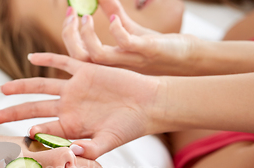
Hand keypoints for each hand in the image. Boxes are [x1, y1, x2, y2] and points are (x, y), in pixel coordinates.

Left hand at [0, 53, 163, 158]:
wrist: (149, 104)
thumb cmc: (131, 127)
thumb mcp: (109, 142)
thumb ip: (89, 149)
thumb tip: (69, 152)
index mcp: (71, 126)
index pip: (44, 130)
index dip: (30, 133)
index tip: (20, 136)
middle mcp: (69, 108)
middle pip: (34, 109)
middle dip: (13, 113)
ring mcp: (75, 89)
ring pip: (41, 85)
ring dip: (21, 86)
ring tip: (1, 89)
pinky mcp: (85, 71)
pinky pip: (62, 62)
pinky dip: (47, 58)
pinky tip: (30, 58)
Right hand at [63, 0, 200, 74]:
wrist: (184, 58)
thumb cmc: (155, 47)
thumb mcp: (130, 31)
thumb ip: (115, 14)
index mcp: (107, 64)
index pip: (76, 54)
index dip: (69, 34)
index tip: (71, 14)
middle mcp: (113, 67)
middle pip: (79, 57)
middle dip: (70, 35)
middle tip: (73, 14)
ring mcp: (128, 61)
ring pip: (96, 56)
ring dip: (87, 36)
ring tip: (86, 17)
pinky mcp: (146, 52)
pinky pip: (125, 45)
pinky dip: (116, 31)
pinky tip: (115, 19)